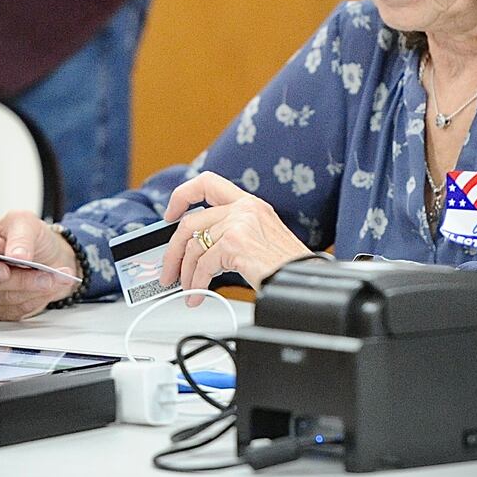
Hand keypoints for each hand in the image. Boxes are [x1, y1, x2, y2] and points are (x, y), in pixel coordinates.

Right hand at [0, 210, 78, 320]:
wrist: (46, 253)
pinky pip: (15, 311)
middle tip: (47, 276)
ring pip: (5, 300)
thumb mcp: (25, 221)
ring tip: (58, 277)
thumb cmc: (27, 234)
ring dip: (35, 290)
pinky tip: (51, 287)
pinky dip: (37, 300)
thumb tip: (16, 255)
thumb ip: (20, 236)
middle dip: (21, 281)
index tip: (4, 272)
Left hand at [160, 171, 312, 304]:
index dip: (183, 195)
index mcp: (249, 203)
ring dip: (186, 273)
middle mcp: (244, 207)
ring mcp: (240, 223)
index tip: (171, 213)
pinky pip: (203, 264)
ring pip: (194, 246)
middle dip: (174, 250)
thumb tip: (195, 249)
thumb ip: (231, 232)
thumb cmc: (286, 266)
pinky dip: (196, 283)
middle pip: (190, 221)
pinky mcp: (236, 242)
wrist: (307, 281)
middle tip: (169, 270)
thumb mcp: (260, 238)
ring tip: (187, 289)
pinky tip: (197, 294)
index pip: (207, 183)